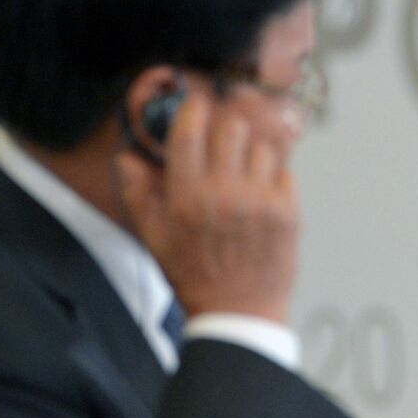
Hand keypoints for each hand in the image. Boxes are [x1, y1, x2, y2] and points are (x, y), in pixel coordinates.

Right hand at [116, 84, 298, 322]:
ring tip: (242, 173)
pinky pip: (284, 171)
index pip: (190, 131)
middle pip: (232, 127)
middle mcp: (226, 193)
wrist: (239, 312)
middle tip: (220, 140)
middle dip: (224, 128)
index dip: (192, 109)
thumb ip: (138, 193)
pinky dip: (273, 175)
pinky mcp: (289, 211)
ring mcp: (262, 201)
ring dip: (251, 153)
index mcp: (188, 197)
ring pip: (262, 146)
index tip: (195, 106)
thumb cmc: (194, 276)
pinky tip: (261, 193)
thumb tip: (127, 156)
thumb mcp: (154, 238)